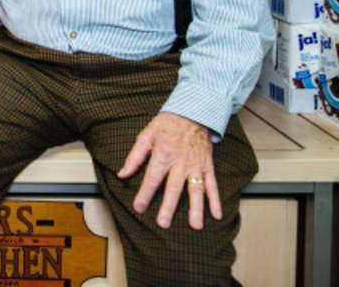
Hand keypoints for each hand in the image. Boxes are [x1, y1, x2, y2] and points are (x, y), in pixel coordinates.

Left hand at [117, 112, 222, 229]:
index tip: (138, 208)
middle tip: (164, 223)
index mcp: (163, 155)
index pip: (152, 178)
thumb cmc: (167, 124)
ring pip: (196, 190)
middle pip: (174, 188)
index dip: (144, 194)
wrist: (192, 112)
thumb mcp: (146, 135)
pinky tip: (216, 214)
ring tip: (196, 226)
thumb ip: (134, 156)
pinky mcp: (207, 166)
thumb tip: (122, 173)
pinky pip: (212, 184)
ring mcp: (196, 165)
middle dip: (168, 206)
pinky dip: (215, 200)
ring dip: (196, 208)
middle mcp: (180, 162)